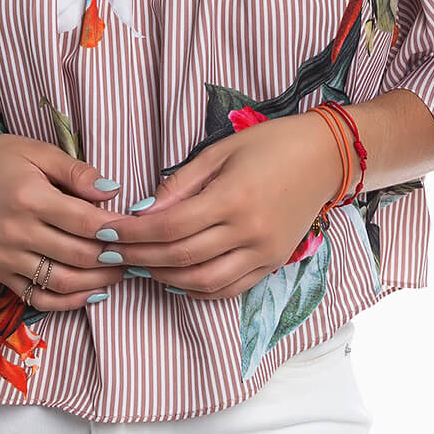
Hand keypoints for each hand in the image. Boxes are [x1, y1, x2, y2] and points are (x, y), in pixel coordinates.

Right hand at [0, 131, 135, 310]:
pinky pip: (38, 297)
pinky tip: (91, 292)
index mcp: (29, 196)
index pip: (85, 222)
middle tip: (136, 254)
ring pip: (62, 281)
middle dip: (114, 258)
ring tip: (120, 273)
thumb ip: (76, 172)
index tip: (136, 229)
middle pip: (78, 255)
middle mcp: (15, 230)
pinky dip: (68, 300)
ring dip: (98, 282)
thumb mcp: (38, 152)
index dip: (116, 229)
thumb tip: (112, 193)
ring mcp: (5, 255)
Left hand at [80, 113, 351, 300]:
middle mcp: (249, 231)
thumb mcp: (220, 152)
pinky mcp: (273, 263)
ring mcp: (264, 253)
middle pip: (180, 257)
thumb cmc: (271, 144)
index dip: (133, 233)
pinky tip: (174, 279)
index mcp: (233, 197)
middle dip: (138, 257)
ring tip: (137, 266)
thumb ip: (181, 184)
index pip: (169, 227)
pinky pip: (229, 288)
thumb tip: (144, 210)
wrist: (327, 157)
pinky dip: (197, 289)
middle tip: (110, 254)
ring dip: (164, 278)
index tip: (106, 231)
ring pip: (202, 281)